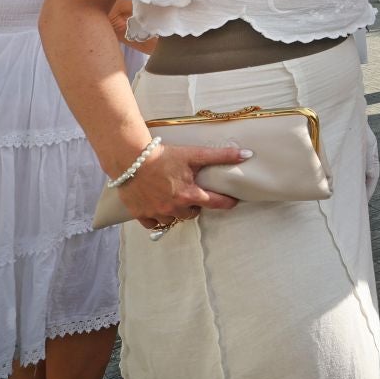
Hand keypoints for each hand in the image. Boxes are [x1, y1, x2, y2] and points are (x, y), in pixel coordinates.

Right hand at [118, 141, 246, 227]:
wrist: (132, 159)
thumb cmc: (164, 156)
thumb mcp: (195, 154)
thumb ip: (222, 156)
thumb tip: (247, 154)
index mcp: (189, 194)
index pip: (215, 203)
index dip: (226, 202)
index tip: (232, 202)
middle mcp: (173, 207)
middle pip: (192, 213)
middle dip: (196, 205)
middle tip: (195, 195)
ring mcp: (156, 212)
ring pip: (173, 219)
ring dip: (177, 212)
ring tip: (177, 201)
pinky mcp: (140, 213)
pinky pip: (153, 224)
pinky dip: (157, 218)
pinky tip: (159, 208)